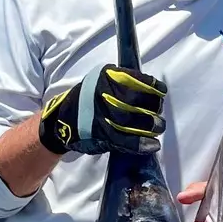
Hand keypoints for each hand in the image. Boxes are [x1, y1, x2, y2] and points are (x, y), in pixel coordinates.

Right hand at [39, 65, 167, 156]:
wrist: (60, 121)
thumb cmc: (87, 100)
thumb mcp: (100, 82)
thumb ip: (122, 83)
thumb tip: (152, 91)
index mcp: (104, 76)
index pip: (135, 79)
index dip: (152, 86)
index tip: (161, 91)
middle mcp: (101, 93)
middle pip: (136, 100)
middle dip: (153, 107)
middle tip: (159, 114)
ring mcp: (99, 114)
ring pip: (132, 119)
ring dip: (150, 125)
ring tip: (158, 128)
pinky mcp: (99, 134)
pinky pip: (125, 139)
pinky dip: (141, 143)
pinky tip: (152, 145)